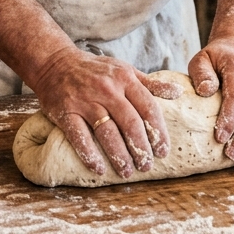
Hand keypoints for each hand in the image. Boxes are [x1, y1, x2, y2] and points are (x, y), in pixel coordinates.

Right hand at [32, 47, 183, 179]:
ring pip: (107, 132)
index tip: (163, 151)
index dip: (157, 132)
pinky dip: (90, 154)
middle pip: (130, 123)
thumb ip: (150, 83)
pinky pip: (79, 137)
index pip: (148, 108)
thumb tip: (178, 93)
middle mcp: (106, 89)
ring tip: (127, 171)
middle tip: (146, 166)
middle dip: (141, 148)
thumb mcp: (124, 69)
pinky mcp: (66, 112)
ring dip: (119, 156)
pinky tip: (99, 168)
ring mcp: (85, 101)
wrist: (55, 62)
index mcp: (124, 78)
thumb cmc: (94, 69)